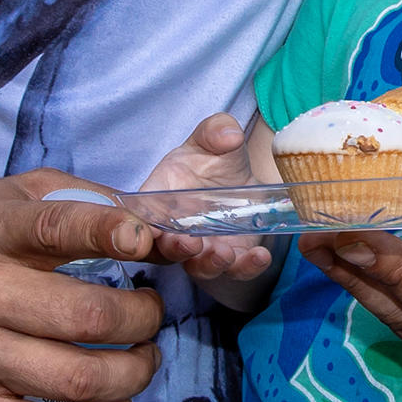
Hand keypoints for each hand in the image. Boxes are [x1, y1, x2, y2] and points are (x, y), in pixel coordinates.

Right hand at [0, 173, 168, 401]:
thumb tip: (159, 232)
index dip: (114, 233)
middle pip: (86, 318)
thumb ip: (85, 201)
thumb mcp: (11, 194)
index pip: (59, 228)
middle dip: (144, 319)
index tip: (148, 243)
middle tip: (152, 313)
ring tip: (142, 357)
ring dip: (132, 373)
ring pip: (75, 380)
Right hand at [135, 113, 271, 287]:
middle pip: (165, 250)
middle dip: (176, 250)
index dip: (141, 229)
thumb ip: (215, 131)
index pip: (141, 219)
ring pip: (199, 267)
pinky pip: (237, 270)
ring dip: (209, 264)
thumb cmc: (211, 159)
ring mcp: (203, 248)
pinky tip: (260, 256)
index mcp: (158, 199)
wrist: (240, 178)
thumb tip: (227, 134)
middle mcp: (174, 231)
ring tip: (224, 254)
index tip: (151, 231)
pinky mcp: (232, 256)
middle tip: (190, 243)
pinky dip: (247, 267)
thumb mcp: (212, 138)